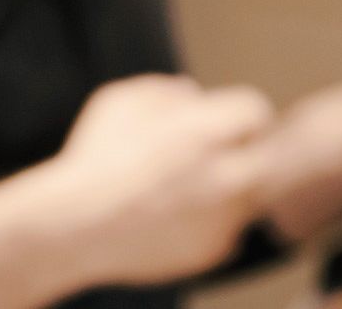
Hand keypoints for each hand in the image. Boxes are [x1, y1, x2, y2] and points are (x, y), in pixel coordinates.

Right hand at [41, 74, 271, 286]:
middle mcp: (226, 174)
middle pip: (263, 158)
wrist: (77, 224)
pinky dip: (208, 223)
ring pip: (248, 198)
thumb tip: (193, 95)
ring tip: (185, 188)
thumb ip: (166, 90)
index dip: (238, 114)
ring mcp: (223, 216)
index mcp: (207, 131)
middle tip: (212, 157)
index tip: (222, 123)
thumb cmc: (96, 157)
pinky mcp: (213, 249)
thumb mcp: (122, 100)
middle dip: (243, 154)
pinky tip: (171, 216)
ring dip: (228, 190)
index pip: (255, 111)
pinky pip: (226, 231)